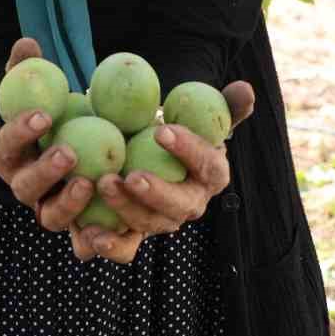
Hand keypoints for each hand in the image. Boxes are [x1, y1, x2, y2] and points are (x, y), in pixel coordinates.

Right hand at [0, 37, 98, 233]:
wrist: (99, 145)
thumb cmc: (67, 112)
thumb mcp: (52, 88)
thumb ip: (33, 68)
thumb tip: (28, 44)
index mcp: (13, 156)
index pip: (5, 146)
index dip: (19, 133)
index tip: (44, 114)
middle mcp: (28, 188)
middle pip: (24, 188)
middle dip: (42, 172)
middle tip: (68, 152)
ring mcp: (54, 212)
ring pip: (51, 217)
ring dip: (67, 203)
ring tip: (91, 181)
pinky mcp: (82, 232)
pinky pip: (85, 244)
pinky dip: (94, 241)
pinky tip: (109, 228)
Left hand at [71, 80, 255, 264]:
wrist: (151, 151)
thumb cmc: (179, 127)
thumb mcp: (201, 112)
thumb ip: (225, 103)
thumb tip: (245, 88)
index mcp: (212, 174)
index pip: (207, 165)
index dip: (189, 150)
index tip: (161, 130)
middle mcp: (190, 203)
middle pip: (180, 206)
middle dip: (156, 193)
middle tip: (131, 175)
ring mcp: (163, 221)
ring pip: (150, 224)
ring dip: (126, 210)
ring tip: (103, 184)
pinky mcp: (135, 234)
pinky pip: (126, 247)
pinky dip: (110, 245)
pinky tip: (89, 234)